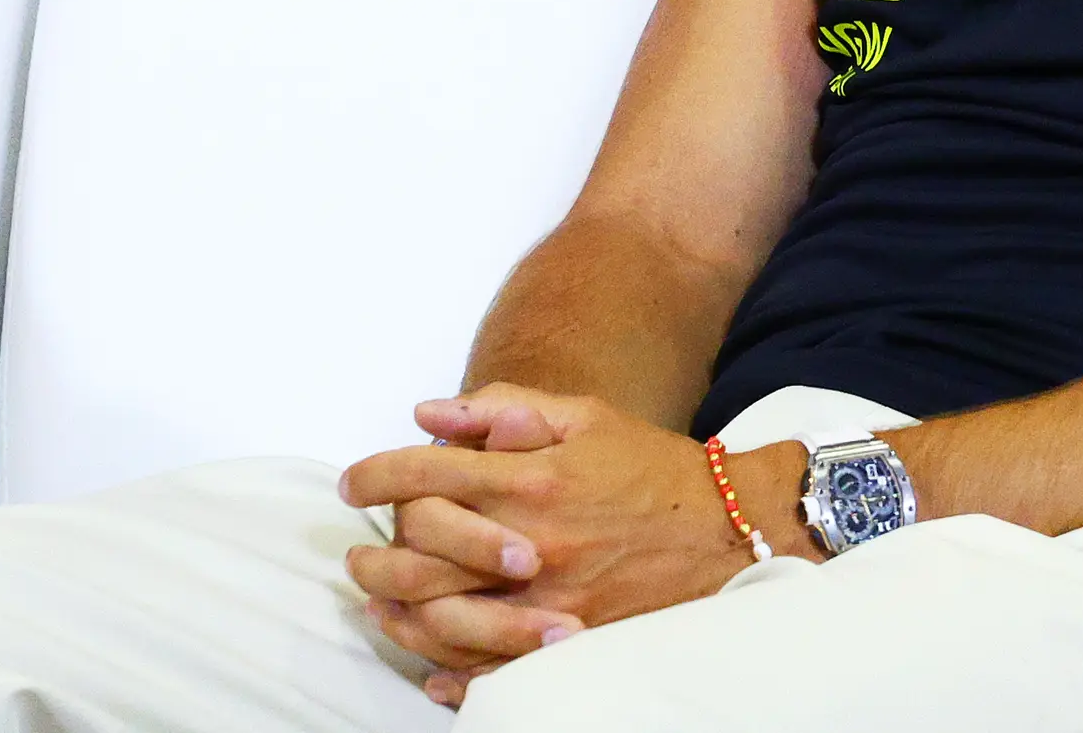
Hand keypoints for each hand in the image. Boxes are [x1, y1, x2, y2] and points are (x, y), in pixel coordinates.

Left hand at [341, 389, 788, 705]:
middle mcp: (534, 543)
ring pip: (447, 620)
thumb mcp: (580, 415)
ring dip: (400, 614)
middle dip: (374, 554)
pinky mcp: (573, 645)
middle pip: (422, 554)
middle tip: (354, 553)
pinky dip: (454, 675)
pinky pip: (497, 672)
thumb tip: (426, 414)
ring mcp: (552, 602)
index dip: (376, 477)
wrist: (730, 528)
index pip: (424, 476)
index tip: (352, 485)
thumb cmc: (649, 466)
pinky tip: (429, 665)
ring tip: (380, 604)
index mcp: (531, 479)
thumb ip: (500, 407)